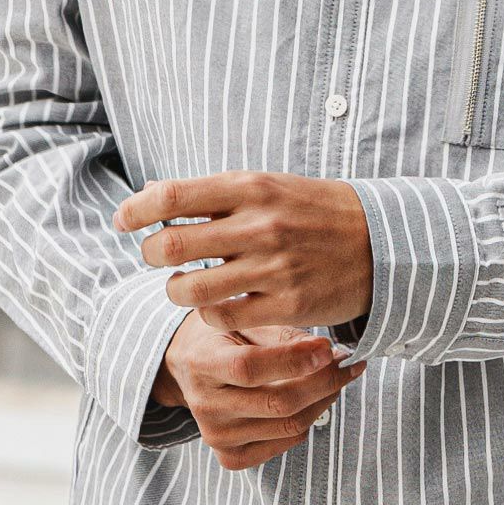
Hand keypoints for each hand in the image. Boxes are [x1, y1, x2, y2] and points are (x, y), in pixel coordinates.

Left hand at [112, 169, 372, 333]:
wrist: (379, 241)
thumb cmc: (311, 211)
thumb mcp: (266, 187)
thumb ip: (211, 195)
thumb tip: (151, 197)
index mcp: (250, 187)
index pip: (171, 195)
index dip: (135, 210)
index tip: (123, 221)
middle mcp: (259, 225)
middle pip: (169, 245)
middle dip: (149, 254)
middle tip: (154, 256)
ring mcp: (273, 267)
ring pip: (189, 289)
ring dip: (175, 290)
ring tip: (184, 285)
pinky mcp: (286, 305)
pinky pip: (223, 317)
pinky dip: (209, 314)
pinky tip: (218, 304)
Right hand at [154, 311, 366, 470]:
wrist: (188, 367)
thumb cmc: (222, 337)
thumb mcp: (243, 321)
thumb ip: (281, 335)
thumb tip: (325, 352)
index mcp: (202, 363)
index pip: (249, 367)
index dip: (292, 360)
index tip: (327, 349)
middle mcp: (205, 406)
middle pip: (277, 403)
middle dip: (323, 382)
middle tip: (346, 362)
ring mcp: (217, 436)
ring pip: (289, 426)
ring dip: (323, 400)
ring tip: (337, 376)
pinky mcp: (230, 457)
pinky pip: (286, 442)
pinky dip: (309, 420)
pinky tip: (315, 398)